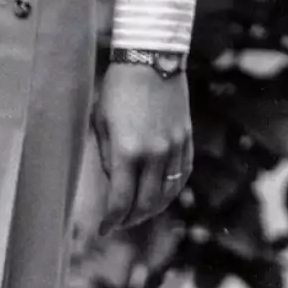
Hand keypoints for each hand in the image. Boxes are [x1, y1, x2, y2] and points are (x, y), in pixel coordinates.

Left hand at [92, 64, 192, 234]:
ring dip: (153, 209)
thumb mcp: (101, 124)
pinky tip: (162, 195)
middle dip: (131, 219)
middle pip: (146, 203)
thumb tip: (114, 185)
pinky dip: (172, 190)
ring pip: (167, 192)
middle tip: (120, 224)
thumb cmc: (117, 89)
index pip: (121, 201)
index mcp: (127, 152)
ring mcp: (174, 146)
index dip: (111, 221)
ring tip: (139, 213)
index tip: (104, 230)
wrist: (151, 57)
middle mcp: (154, 154)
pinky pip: (182, 174)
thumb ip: (108, 159)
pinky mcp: (186, 137)